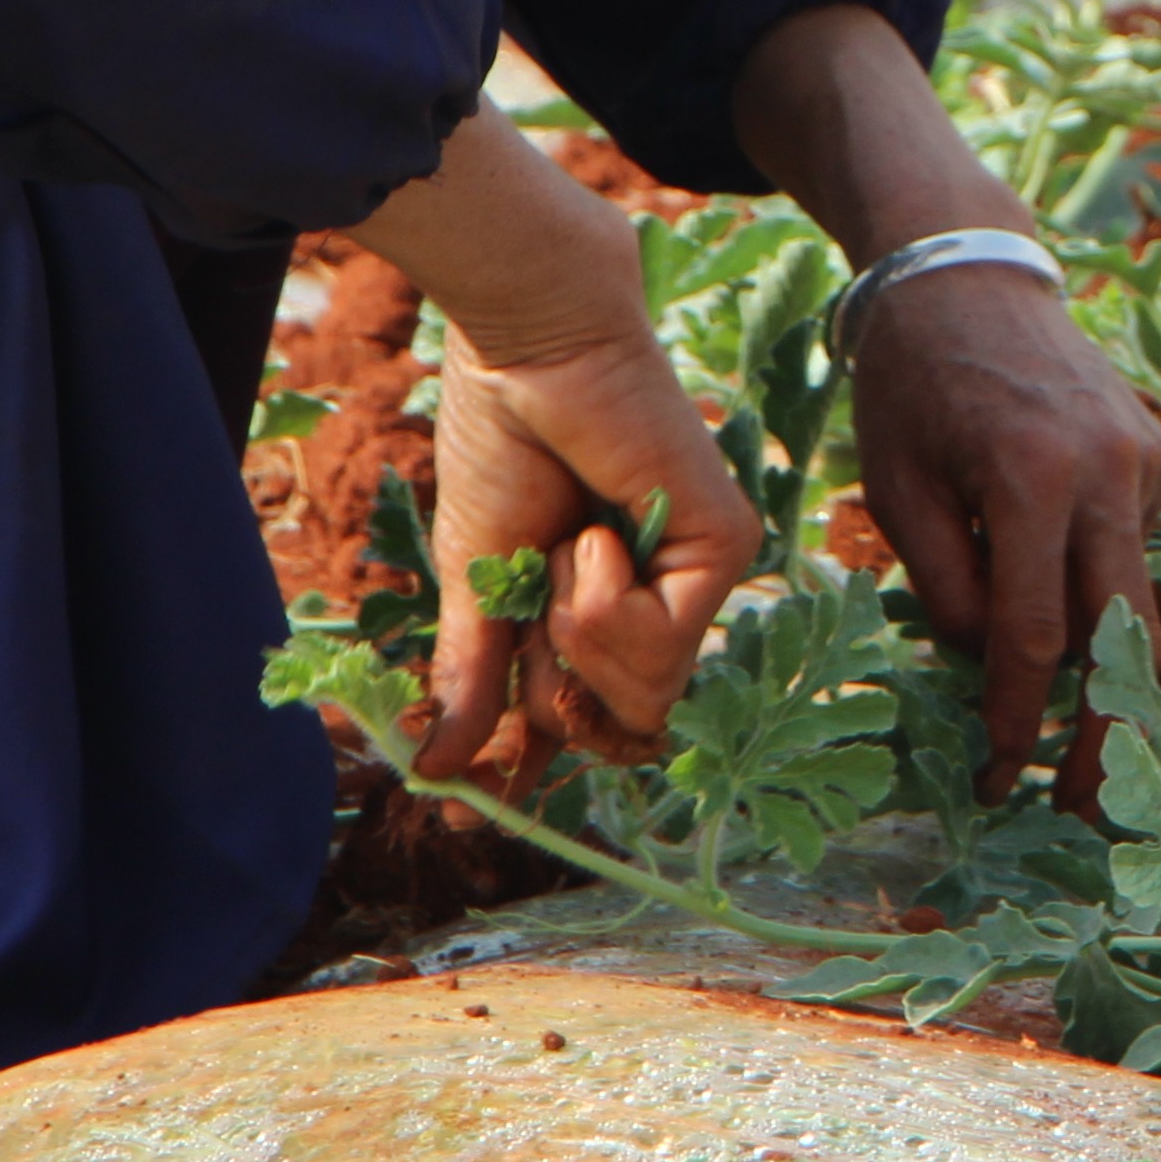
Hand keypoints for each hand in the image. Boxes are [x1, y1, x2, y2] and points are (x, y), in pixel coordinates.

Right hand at [343, 118, 760, 792]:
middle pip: (622, 729)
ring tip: (569, 545)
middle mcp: (659, 601)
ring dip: (576, 632)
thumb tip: (437, 767)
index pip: (588, 721)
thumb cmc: (501, 445)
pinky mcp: (723, 550)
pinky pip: (657, 649)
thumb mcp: (478, 583)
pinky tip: (597, 532)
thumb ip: (475, 674)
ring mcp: (694, 579)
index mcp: (599, 610)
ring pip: (642, 703)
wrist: (525, 356)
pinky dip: (602, 601)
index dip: (532, 770)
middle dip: (558, 695)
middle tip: (539, 603)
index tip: (462, 805)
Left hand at [846, 264, 1160, 797]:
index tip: (1000, 777)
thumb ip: (949, 585)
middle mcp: (1110, 469)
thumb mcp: (897, 487)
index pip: (1033, 634)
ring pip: (1138, 597)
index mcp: (1033, 476)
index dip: (1018, 719)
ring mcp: (1149, 459)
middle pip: (1124, 637)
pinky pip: (1134, 548)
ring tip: (1091, 747)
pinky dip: (1099, 579)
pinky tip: (1052, 558)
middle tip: (1089, 808)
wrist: (969, 273)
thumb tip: (995, 668)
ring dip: (1113, 671)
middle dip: (1110, 734)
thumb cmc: (913, 384)